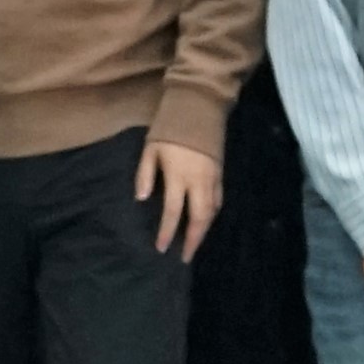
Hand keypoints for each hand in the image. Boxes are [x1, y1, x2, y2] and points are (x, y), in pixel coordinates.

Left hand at [134, 132, 226, 260]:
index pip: (173, 212)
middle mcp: (199, 181)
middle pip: (199, 218)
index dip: (167, 232)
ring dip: (204, 230)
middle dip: (192, 240)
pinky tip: (206, 220)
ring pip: (212, 212)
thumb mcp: (150, 149)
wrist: (199, 107)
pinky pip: (218, 200)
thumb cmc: (169, 128)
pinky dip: (212, 214)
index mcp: (179, 176)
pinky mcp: (220, 172)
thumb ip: (145, 175)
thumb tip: (142, 199)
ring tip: (194, 243)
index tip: (160, 248)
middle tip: (185, 256)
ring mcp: (213, 177)